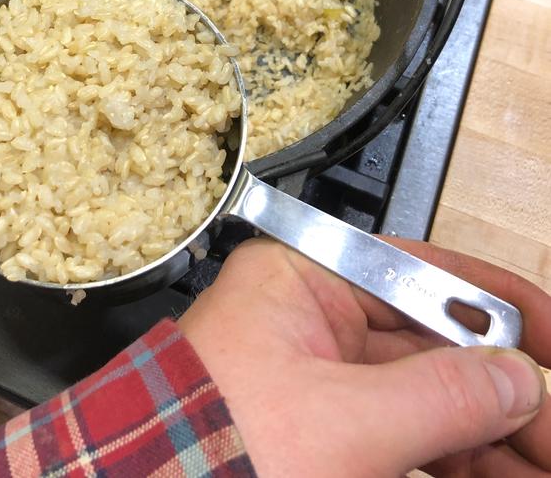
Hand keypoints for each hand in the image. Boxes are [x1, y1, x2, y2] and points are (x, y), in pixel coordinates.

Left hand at [178, 237, 550, 476]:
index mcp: (301, 282)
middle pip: (432, 344)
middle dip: (503, 391)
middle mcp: (310, 321)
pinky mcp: (318, 437)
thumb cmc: (214, 453)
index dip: (497, 304)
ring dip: (488, 437)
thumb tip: (520, 379)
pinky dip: (452, 461)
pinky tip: (498, 475)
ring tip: (542, 462)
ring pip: (423, 400)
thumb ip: (442, 396)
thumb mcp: (343, 423)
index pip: (419, 273)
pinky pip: (400, 440)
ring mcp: (316, 383)